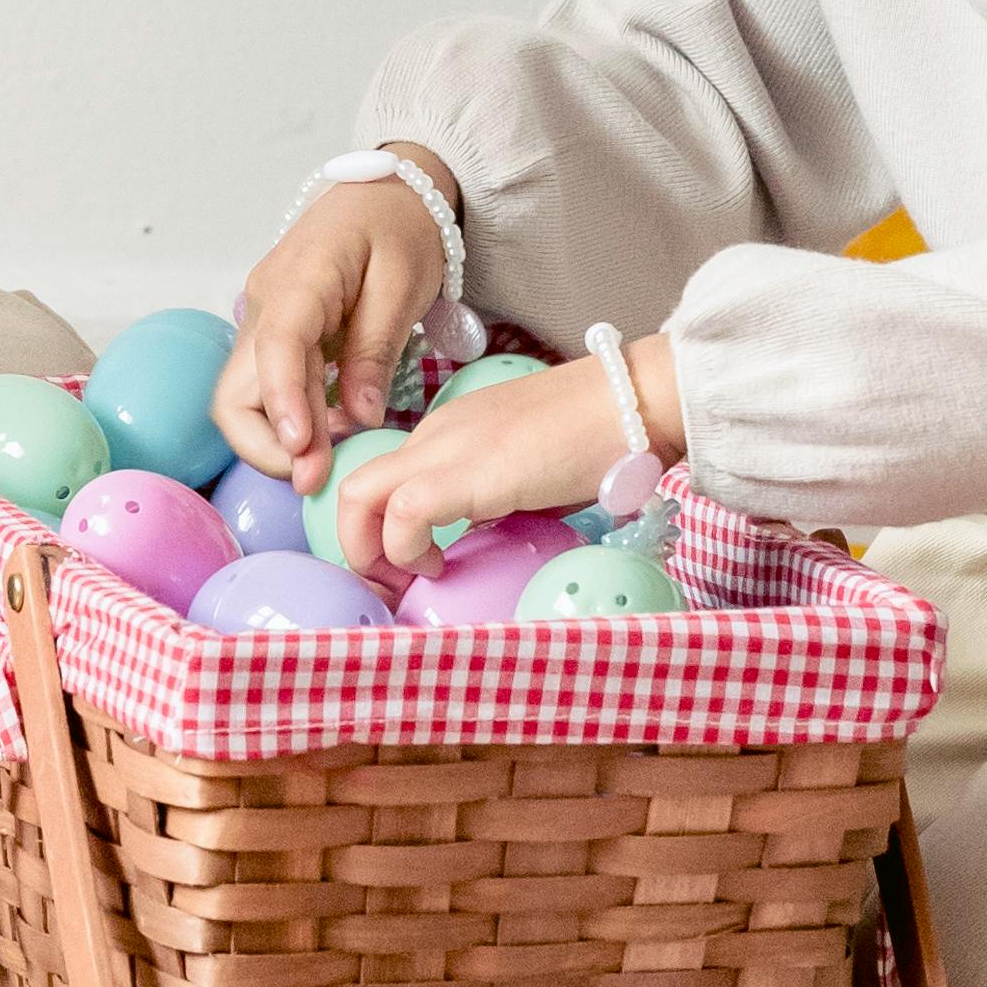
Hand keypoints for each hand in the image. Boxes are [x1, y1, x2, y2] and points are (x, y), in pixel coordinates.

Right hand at [215, 168, 448, 478]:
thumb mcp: (403, 284)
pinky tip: (330, 432)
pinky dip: (292, 418)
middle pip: (236, 392)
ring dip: (280, 439)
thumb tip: (358, 419)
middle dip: (269, 445)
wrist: (389, 192)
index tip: (304, 450)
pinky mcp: (275, 335)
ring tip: (330, 459)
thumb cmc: (400, 228)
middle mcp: (266, 302)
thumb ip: (376, 351)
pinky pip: (267, 388)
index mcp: (300, 278)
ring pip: (245, 398)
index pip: (275, 348)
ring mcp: (264, 319)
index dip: (284, 405)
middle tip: (319, 476)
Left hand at [323, 346, 678, 583]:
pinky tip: (439, 565)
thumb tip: (474, 533)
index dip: (378, 533)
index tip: (404, 571)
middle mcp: (435, 435)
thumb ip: (493, 495)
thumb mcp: (528, 470)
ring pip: (357, 496)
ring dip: (369, 551)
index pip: (383, 481)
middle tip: (394, 585)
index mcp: (450, 432)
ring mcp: (445, 449)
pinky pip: (401, 512)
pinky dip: (403, 549)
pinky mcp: (464, 472)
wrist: (632, 400)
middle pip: (354, 488)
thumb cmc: (599, 435)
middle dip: (357, 547)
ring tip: (414, 576)